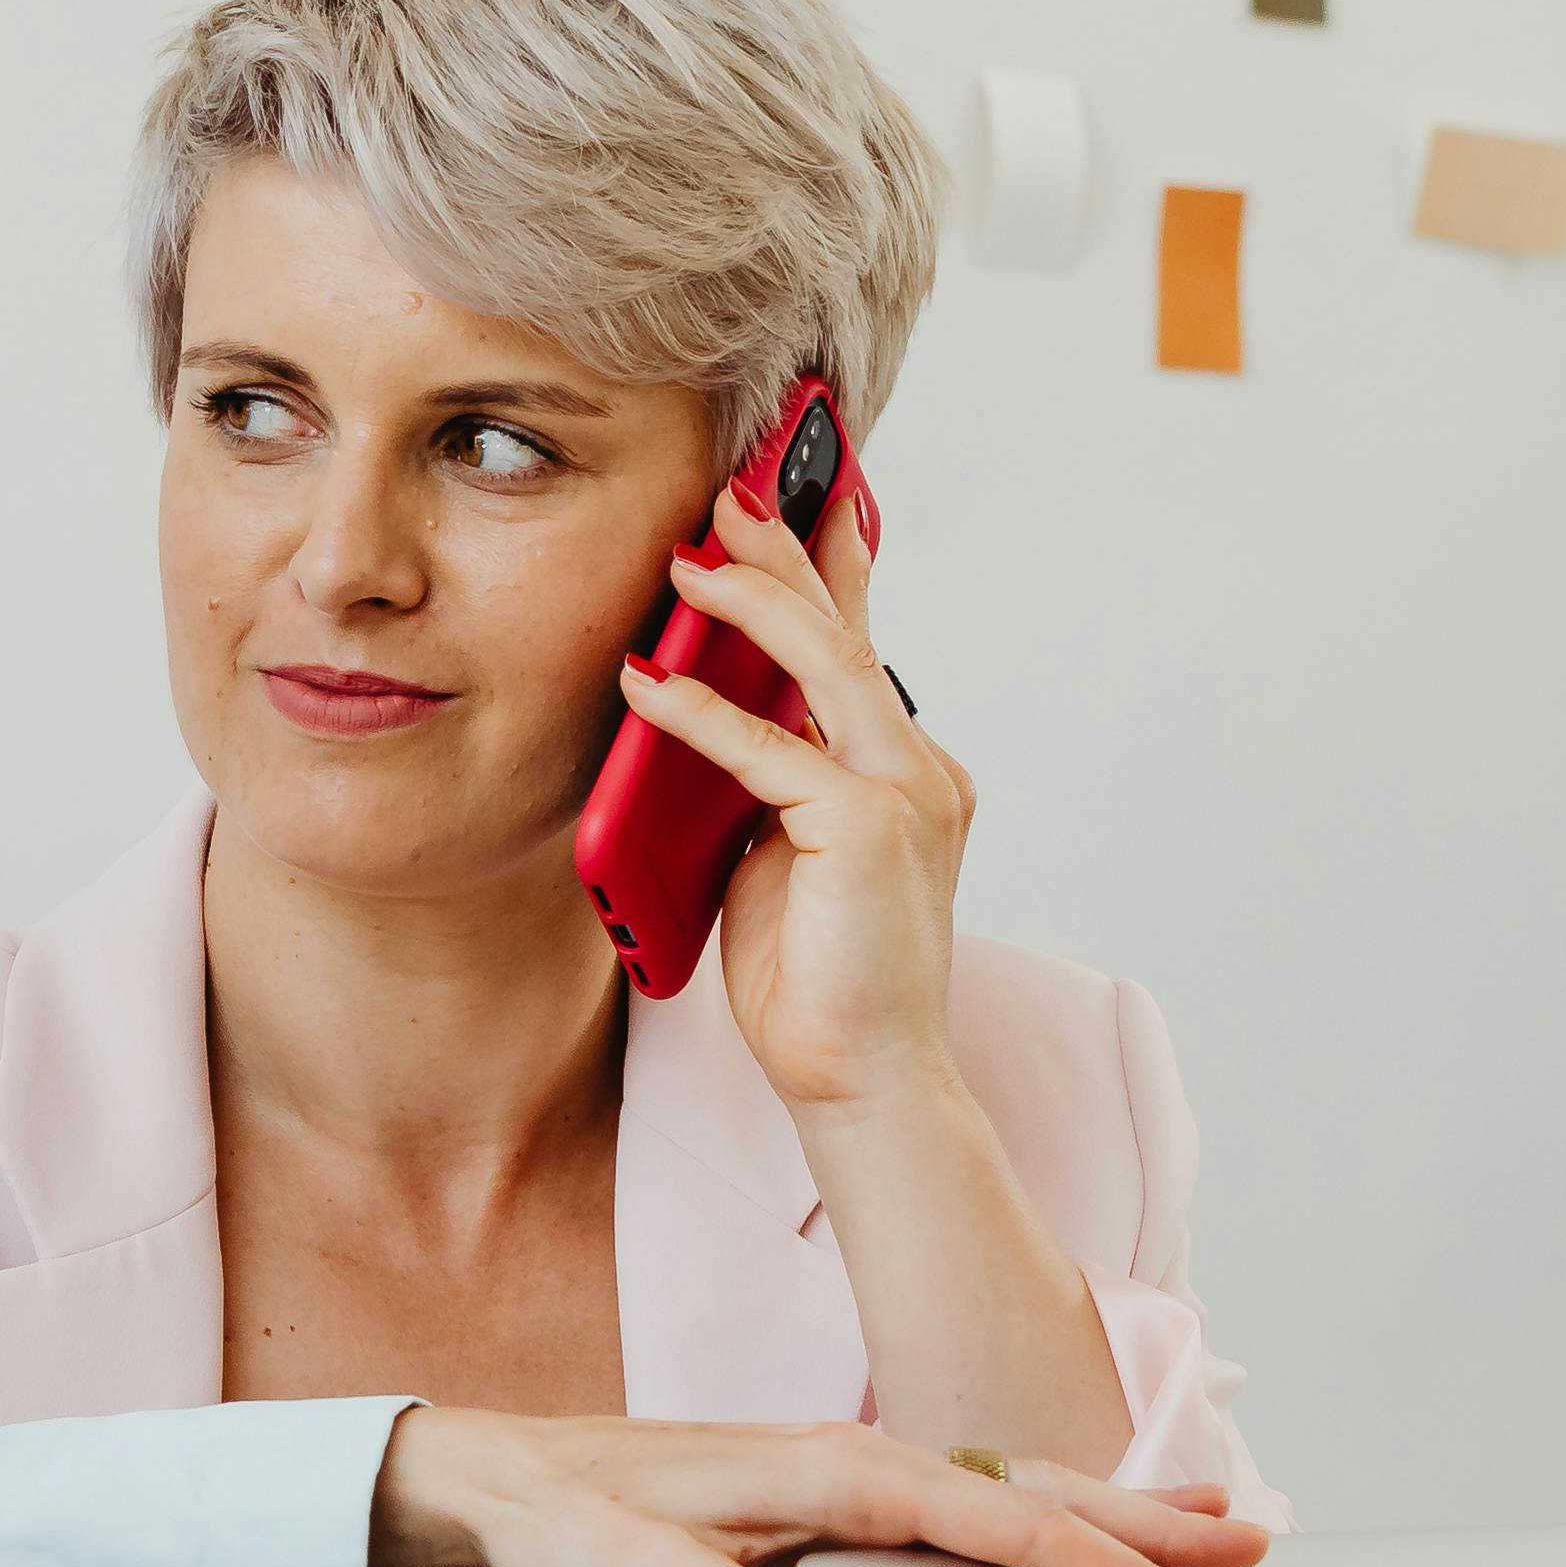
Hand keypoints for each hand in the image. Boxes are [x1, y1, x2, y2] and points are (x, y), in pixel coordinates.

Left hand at [610, 478, 969, 1117]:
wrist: (864, 1080)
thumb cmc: (818, 977)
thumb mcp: (779, 851)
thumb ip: (764, 777)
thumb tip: (697, 703)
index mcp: (904, 770)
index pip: (861, 642)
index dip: (832, 558)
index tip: (797, 486)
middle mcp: (918, 768)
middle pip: (845, 630)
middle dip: (787, 548)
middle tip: (731, 487)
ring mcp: (905, 794)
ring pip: (825, 664)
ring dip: (751, 601)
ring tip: (686, 560)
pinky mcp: (867, 830)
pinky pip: (770, 750)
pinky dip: (701, 712)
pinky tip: (647, 683)